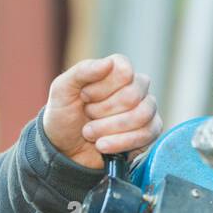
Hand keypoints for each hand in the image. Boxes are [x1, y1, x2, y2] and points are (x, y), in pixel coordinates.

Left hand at [42, 54, 162, 169]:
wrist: (65, 149)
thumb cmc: (65, 115)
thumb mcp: (62, 89)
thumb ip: (82, 71)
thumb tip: (108, 63)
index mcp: (117, 70)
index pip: (124, 72)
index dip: (101, 88)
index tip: (84, 97)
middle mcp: (136, 87)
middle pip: (131, 96)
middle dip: (101, 111)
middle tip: (87, 116)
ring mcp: (146, 109)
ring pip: (141, 115)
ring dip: (109, 128)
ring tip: (90, 132)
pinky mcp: (149, 132)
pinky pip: (146, 135)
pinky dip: (119, 143)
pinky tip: (102, 145)